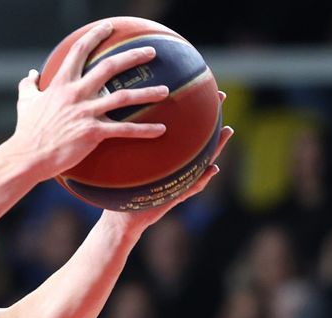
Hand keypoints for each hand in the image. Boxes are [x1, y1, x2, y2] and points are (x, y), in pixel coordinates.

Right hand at [11, 21, 170, 179]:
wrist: (27, 156)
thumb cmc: (27, 131)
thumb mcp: (25, 103)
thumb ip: (28, 85)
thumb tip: (31, 74)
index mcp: (61, 84)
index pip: (79, 51)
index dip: (95, 35)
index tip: (109, 27)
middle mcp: (77, 93)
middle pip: (110, 67)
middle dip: (133, 56)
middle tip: (151, 53)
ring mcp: (86, 112)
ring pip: (124, 97)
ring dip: (148, 93)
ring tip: (165, 90)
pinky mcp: (93, 133)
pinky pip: (124, 130)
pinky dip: (144, 130)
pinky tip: (161, 130)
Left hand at [104, 99, 233, 230]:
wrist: (121, 219)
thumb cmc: (118, 190)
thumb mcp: (116, 163)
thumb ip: (118, 144)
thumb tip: (104, 115)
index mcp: (160, 154)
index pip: (172, 125)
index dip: (180, 106)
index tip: (187, 83)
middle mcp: (173, 163)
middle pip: (192, 136)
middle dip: (205, 116)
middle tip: (219, 97)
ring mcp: (178, 180)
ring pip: (200, 159)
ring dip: (215, 146)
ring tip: (228, 130)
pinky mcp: (176, 197)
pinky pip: (192, 187)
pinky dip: (203, 179)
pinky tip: (214, 169)